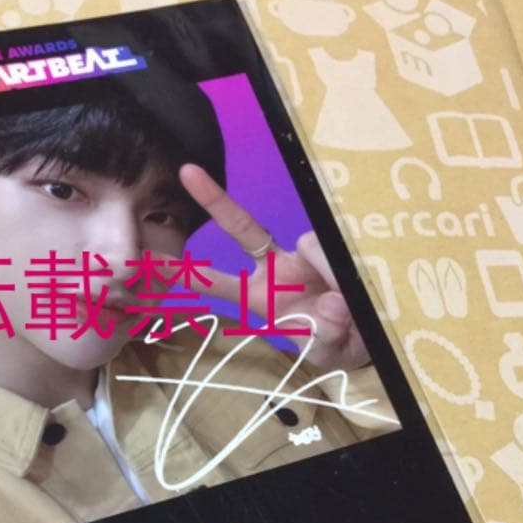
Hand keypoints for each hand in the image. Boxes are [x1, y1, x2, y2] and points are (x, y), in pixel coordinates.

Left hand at [178, 164, 369, 371]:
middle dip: (214, 200)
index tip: (148, 259)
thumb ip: (323, 335)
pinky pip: (337, 249)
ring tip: (348, 305)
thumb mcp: (326, 350)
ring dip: (330, 273)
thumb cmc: (339, 344)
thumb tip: (331, 306)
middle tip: (186, 171)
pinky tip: (359, 288)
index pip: (215, 281)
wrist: (374, 333)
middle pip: (243, 228)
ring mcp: (305, 251)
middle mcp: (277, 267)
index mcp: (260, 297)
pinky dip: (348, 270)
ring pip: (310, 245)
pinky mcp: (334, 242)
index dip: (183, 272)